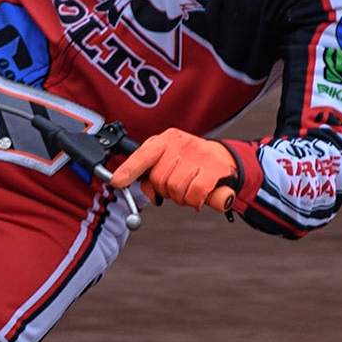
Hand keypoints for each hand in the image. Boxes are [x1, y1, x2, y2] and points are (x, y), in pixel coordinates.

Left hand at [108, 128, 236, 212]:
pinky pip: (193, 194)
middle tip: (178, 186)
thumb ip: (150, 175)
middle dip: (165, 190)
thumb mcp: (167, 162)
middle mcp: (179, 144)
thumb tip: (149, 193)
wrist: (226, 160)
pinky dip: (194, 201)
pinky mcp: (213, 169)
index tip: (116, 182)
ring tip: (190, 187)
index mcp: (165, 140)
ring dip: (181, 197)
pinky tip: (200, 196)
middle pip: (158, 178)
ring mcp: (197, 155)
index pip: (142, 155)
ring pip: (174, 188)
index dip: (128, 170)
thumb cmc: (190, 163)